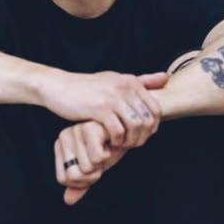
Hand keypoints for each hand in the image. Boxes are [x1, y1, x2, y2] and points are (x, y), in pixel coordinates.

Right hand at [41, 70, 166, 146]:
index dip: (152, 127)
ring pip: (136, 127)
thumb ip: (141, 81)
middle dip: (143, 137)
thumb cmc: (87, 87)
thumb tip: (166, 78)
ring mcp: (112, 98)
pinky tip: (110, 142)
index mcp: (131, 81)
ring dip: (131, 141)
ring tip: (122, 145)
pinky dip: (117, 141)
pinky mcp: (99, 109)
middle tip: (131, 144)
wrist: (58, 87)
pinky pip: (118, 131)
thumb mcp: (115, 79)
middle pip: (148, 120)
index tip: (140, 135)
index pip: (156, 109)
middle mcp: (125, 87)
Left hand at [54, 121, 126, 204]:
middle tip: (100, 158)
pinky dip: (108, 155)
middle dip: (92, 174)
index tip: (92, 166)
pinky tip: (110, 144)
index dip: (82, 180)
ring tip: (105, 150)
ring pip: (87, 167)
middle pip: (74, 176)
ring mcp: (75, 130)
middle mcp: (64, 136)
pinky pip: (97, 157)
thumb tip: (68, 200)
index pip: (64, 179)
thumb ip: (80, 185)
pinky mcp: (90, 128)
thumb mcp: (92, 169)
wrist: (126, 131)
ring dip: (101, 165)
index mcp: (60, 146)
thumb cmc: (107, 149)